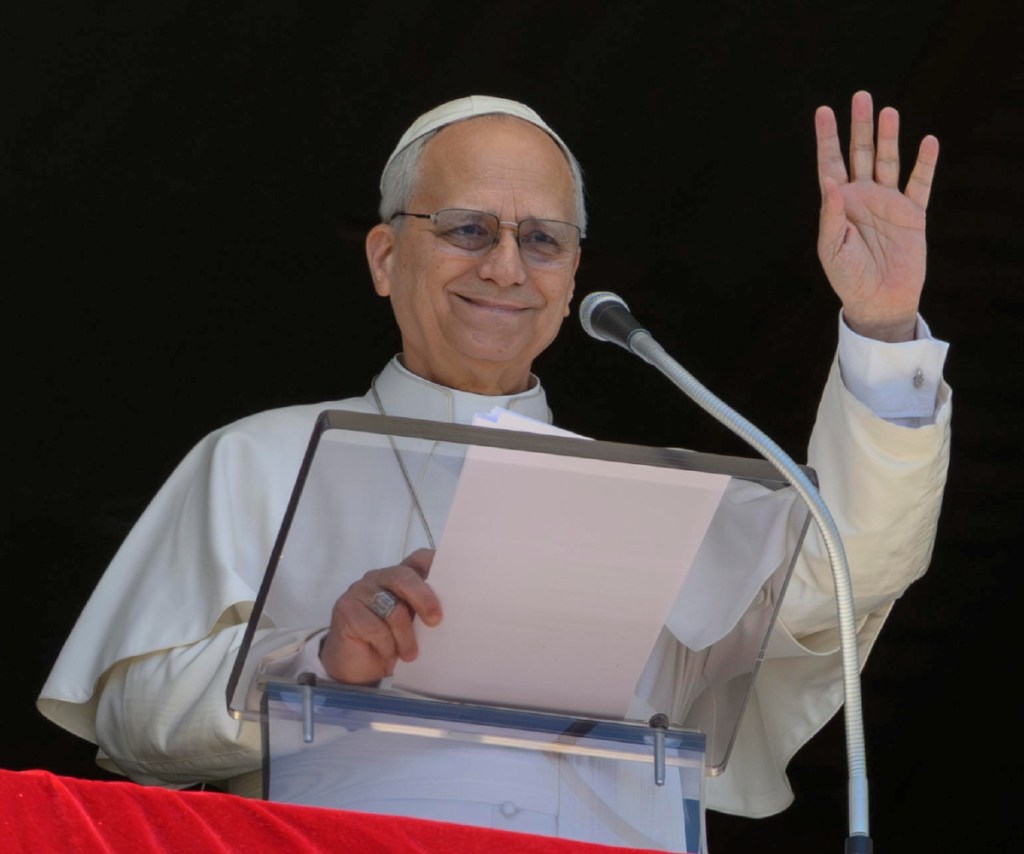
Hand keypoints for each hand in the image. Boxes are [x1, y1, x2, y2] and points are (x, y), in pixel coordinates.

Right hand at [319, 548, 441, 684]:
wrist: (357, 668)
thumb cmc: (391, 643)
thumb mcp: (414, 626)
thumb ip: (426, 612)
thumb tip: (456, 612)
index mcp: (400, 577)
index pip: (418, 559)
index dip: (435, 564)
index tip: (454, 578)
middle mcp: (380, 577)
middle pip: (403, 577)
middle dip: (423, 598)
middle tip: (436, 621)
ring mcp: (360, 590)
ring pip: (391, 607)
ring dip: (405, 636)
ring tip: (410, 654)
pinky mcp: (345, 608)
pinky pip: (374, 627)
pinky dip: (386, 646)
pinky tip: (388, 656)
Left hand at [815, 90, 938, 341]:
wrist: (879, 301)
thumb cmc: (848, 278)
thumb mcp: (832, 249)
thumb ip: (830, 216)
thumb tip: (830, 181)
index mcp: (839, 204)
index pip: (831, 163)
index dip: (827, 138)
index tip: (823, 111)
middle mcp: (863, 197)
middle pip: (861, 154)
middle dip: (860, 127)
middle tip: (860, 97)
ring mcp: (888, 203)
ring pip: (888, 161)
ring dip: (888, 137)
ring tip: (888, 112)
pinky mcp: (912, 214)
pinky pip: (919, 183)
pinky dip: (924, 163)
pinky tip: (927, 142)